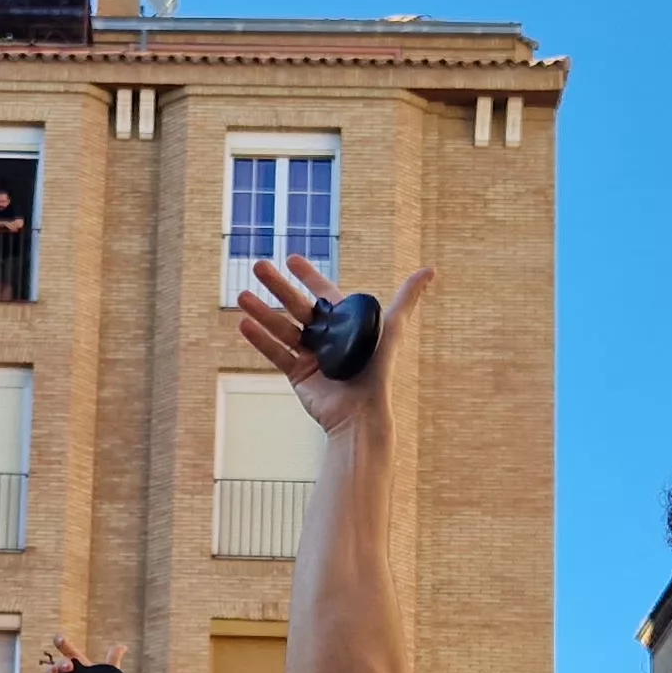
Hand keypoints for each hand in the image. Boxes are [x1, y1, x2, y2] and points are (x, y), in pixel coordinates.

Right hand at [40, 635, 126, 672]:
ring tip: (61, 671)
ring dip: (52, 670)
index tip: (58, 638)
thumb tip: (122, 646)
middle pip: (58, 663)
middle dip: (60, 662)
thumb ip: (113, 660)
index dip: (63, 645)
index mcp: (80, 668)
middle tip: (69, 665)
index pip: (69, 653)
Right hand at [234, 259, 435, 438]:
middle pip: (298, 305)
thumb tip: (429, 269)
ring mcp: (310, 356)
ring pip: (282, 327)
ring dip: (262, 311)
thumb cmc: (378, 372)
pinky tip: (244, 325)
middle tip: (258, 266)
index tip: (291, 259)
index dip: (308, 275)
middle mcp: (326, 337)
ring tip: (242, 296)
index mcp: (345, 324)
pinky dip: (260, 340)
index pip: (324, 292)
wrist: (361, 413)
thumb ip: (407, 298)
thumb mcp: (393, 328)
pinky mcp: (297, 375)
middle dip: (278, 286)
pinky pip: (276, 354)